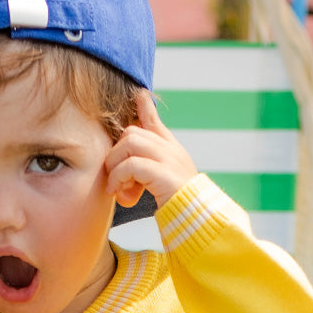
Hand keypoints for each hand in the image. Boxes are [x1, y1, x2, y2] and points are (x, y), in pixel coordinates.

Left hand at [104, 92, 197, 209]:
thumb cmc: (178, 204)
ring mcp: (167, 158)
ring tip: (116, 187)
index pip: (154, 120)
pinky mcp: (162, 172)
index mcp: (171, 149)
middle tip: (116, 180)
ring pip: (129, 143)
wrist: (197, 218)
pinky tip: (120, 194)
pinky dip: (119, 178)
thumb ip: (145, 175)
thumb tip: (123, 183)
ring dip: (115, 166)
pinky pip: (131, 165)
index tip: (138, 94)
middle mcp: (170, 149)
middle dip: (116, 154)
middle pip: (131, 132)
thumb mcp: (162, 182)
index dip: (144, 106)